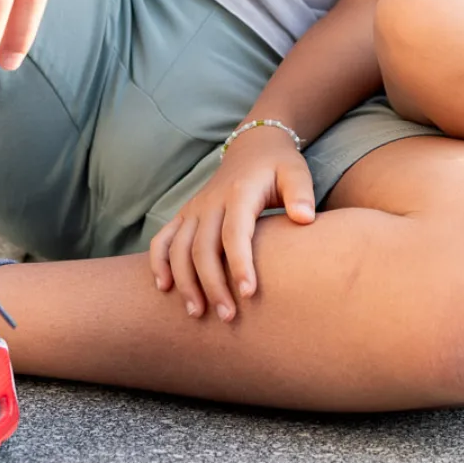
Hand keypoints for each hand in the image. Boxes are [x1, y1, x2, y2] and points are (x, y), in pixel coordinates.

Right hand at [149, 129, 315, 322]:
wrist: (254, 145)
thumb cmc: (279, 166)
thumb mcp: (296, 172)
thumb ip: (301, 194)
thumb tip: (305, 219)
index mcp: (239, 193)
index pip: (235, 233)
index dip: (240, 264)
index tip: (248, 294)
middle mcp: (211, 201)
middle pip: (203, 247)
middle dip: (212, 284)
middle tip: (227, 317)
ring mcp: (195, 208)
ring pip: (179, 248)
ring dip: (185, 282)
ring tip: (197, 313)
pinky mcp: (185, 214)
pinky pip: (163, 239)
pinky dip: (158, 262)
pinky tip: (164, 288)